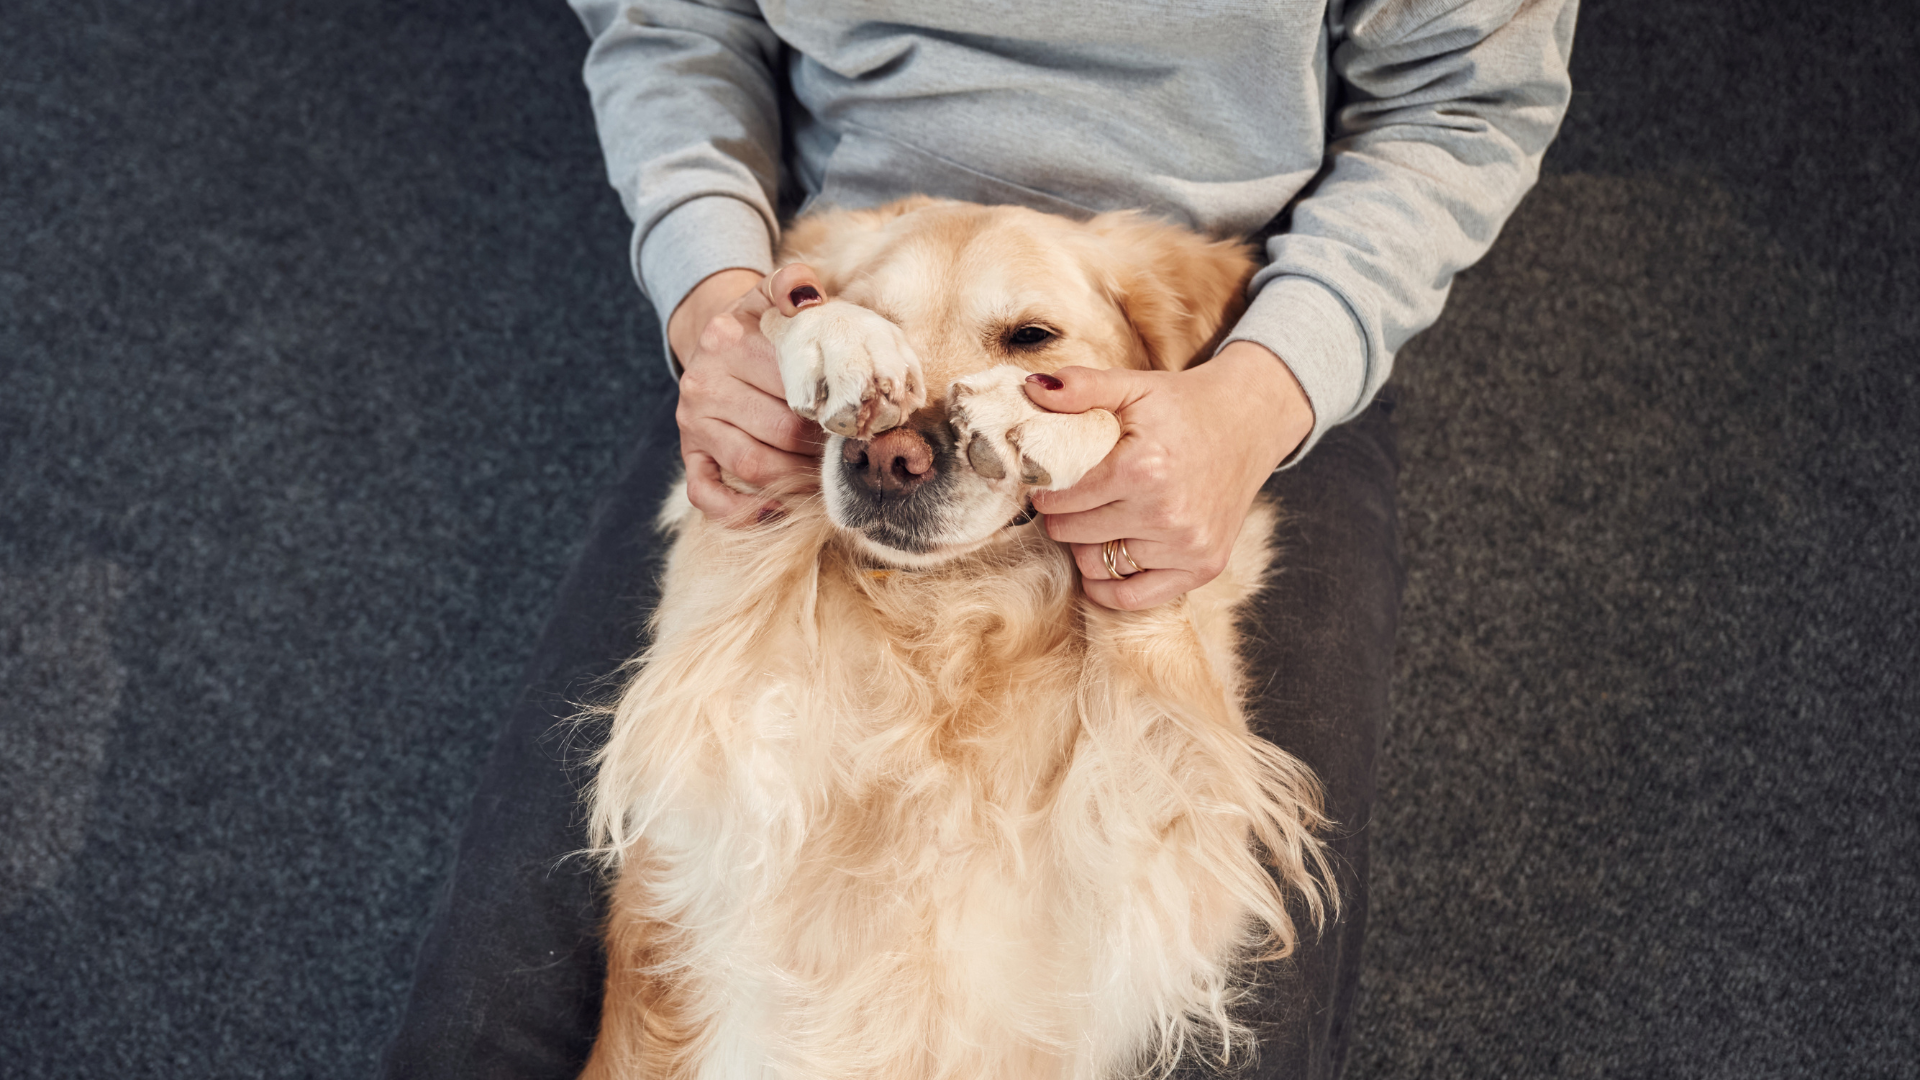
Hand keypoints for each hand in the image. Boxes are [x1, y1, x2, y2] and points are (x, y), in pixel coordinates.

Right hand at [667, 265, 831, 521]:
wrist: (716, 341)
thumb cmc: (762, 327)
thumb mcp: (773, 296)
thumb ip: (793, 284)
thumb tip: (807, 296)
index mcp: (726, 340)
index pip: (794, 387)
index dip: (832, 409)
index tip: (856, 417)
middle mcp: (702, 383)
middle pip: (781, 431)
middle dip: (820, 446)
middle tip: (847, 450)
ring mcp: (692, 424)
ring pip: (754, 467)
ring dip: (797, 478)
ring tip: (823, 474)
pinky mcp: (688, 455)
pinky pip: (707, 495)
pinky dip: (741, 511)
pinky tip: (775, 510)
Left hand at [1024, 341, 1314, 609]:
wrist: (1248, 424)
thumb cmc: (1183, 406)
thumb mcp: (1133, 386)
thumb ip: (1081, 387)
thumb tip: (1030, 389)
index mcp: (1144, 467)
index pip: (1064, 498)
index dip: (1046, 490)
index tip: (1047, 483)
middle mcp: (1166, 513)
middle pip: (1075, 533)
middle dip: (1062, 516)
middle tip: (1069, 500)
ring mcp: (1187, 545)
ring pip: (1097, 566)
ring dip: (1084, 547)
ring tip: (1094, 520)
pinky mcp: (1202, 566)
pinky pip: (1132, 598)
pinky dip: (1108, 586)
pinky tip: (1104, 559)